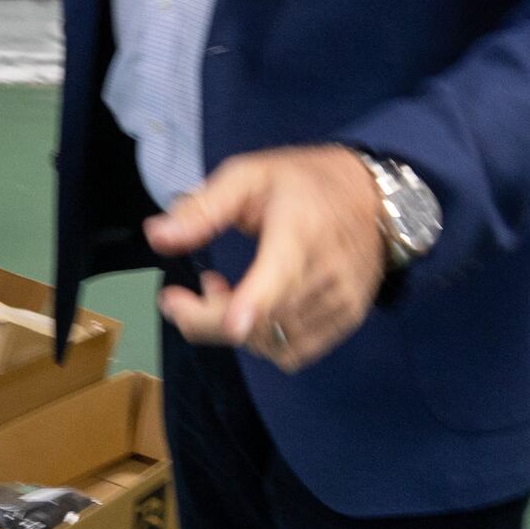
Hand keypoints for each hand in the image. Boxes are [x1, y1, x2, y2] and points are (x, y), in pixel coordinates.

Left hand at [145, 145, 383, 371]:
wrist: (372, 196)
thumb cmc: (302, 183)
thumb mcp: (249, 175)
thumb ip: (202, 208)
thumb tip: (156, 236)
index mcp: (302, 229)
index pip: (282, 274)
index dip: (254, 303)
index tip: (230, 323)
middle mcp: (327, 271)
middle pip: (261, 320)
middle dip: (204, 318)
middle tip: (176, 299)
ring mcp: (341, 301)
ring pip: (271, 343)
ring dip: (229, 329)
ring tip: (217, 289)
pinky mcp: (346, 320)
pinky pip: (292, 353)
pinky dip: (260, 341)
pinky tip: (250, 309)